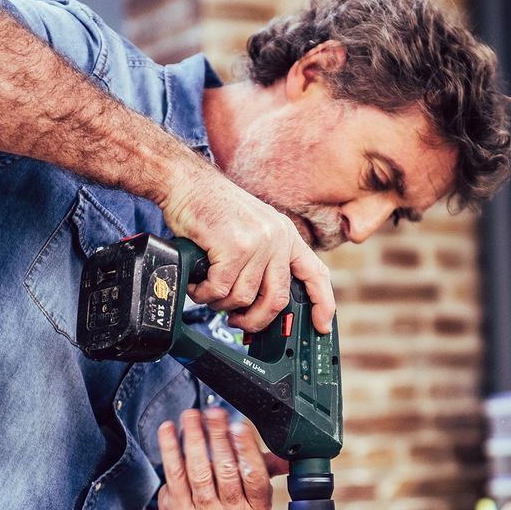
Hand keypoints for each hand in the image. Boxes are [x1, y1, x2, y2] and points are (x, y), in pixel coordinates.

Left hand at [155, 408, 288, 509]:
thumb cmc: (228, 498)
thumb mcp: (253, 488)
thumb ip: (268, 467)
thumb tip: (290, 453)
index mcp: (257, 508)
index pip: (255, 477)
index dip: (247, 451)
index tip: (239, 427)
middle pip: (226, 471)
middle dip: (219, 437)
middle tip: (215, 413)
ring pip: (199, 471)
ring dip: (195, 438)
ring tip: (192, 416)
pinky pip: (174, 474)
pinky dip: (170, 448)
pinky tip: (169, 429)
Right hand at [160, 161, 334, 333]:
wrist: (187, 183)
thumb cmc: (214, 209)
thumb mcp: (254, 229)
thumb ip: (265, 259)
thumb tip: (262, 302)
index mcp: (286, 236)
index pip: (316, 274)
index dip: (322, 303)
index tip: (321, 326)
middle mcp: (277, 238)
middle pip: (277, 299)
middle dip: (256, 320)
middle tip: (238, 322)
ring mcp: (257, 243)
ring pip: (244, 298)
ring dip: (221, 303)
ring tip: (208, 291)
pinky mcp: (233, 248)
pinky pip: (220, 290)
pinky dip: (204, 294)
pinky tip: (197, 285)